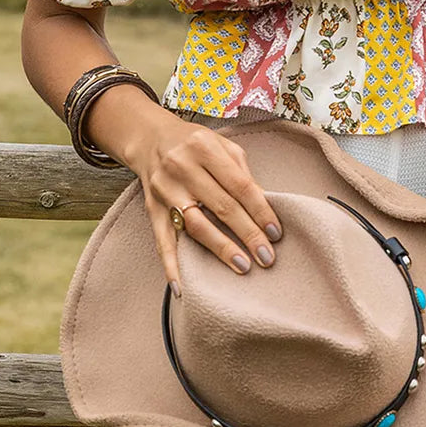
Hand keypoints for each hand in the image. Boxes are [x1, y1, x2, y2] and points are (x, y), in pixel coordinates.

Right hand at [124, 108, 283, 298]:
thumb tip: (264, 207)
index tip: (276, 233)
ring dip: (220, 248)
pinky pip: (162, 241)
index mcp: (205, 148)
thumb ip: (241, 172)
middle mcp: (183, 168)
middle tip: (267, 257)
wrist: (150, 139)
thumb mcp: (222, 145)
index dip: (260, 210)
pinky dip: (171, 265)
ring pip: (195, 225)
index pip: (239, 185)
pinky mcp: (152, 209)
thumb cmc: (194, 144)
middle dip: (248, 233)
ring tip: (242, 265)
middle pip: (221, 206)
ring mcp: (166, 190)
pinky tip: (182, 287)